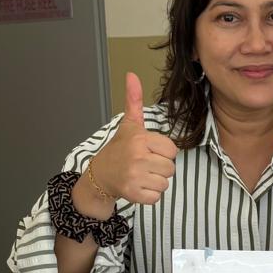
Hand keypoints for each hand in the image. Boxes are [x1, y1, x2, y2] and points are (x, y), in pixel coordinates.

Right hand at [83, 72, 178, 209]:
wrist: (100, 175)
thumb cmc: (119, 149)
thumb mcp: (129, 124)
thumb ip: (134, 101)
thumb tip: (132, 74)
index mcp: (140, 139)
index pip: (172, 150)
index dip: (163, 152)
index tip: (149, 151)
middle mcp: (137, 157)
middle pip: (170, 168)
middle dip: (160, 168)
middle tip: (144, 165)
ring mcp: (134, 176)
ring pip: (165, 184)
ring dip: (155, 182)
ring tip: (141, 175)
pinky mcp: (133, 194)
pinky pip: (156, 197)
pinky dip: (149, 195)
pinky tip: (138, 186)